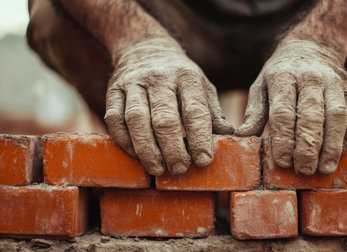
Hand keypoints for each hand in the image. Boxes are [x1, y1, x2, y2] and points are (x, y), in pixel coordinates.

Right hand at [104, 38, 233, 175]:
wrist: (144, 47)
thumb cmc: (179, 76)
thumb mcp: (202, 86)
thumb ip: (212, 112)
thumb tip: (229, 138)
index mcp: (187, 76)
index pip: (194, 110)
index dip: (199, 138)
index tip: (204, 161)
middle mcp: (160, 78)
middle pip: (164, 118)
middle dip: (173, 149)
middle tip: (180, 169)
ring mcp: (134, 83)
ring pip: (137, 119)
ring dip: (147, 149)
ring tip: (158, 169)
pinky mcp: (113, 90)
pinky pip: (115, 118)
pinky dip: (124, 140)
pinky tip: (136, 154)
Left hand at [235, 39, 346, 174]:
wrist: (312, 47)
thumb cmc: (280, 74)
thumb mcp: (261, 86)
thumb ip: (254, 113)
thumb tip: (242, 137)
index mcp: (283, 77)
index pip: (283, 112)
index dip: (283, 139)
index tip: (282, 162)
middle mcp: (311, 78)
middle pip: (312, 116)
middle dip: (307, 147)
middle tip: (303, 170)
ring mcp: (334, 83)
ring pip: (336, 116)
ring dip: (331, 146)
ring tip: (323, 169)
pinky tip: (338, 154)